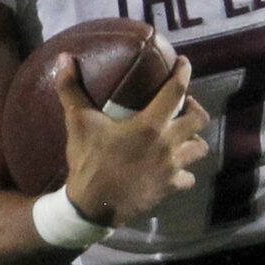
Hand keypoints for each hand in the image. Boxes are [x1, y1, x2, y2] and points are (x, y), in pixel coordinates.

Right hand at [55, 55, 209, 226]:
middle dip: (195, 108)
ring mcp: (171, 168)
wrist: (92, 206)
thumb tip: (64, 58)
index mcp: (150, 125)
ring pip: (199, 149)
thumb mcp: (78, 123)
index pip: (176, 91)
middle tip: (183, 105)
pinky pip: (188, 178)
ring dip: (194, 140)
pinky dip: (184, 172)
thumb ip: (71, 90)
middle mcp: (168, 144)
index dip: (183, 73)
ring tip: (182, 136)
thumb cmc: (88, 161)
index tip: (185, 63)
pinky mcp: (169, 188)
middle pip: (199, 119)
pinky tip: (174, 169)